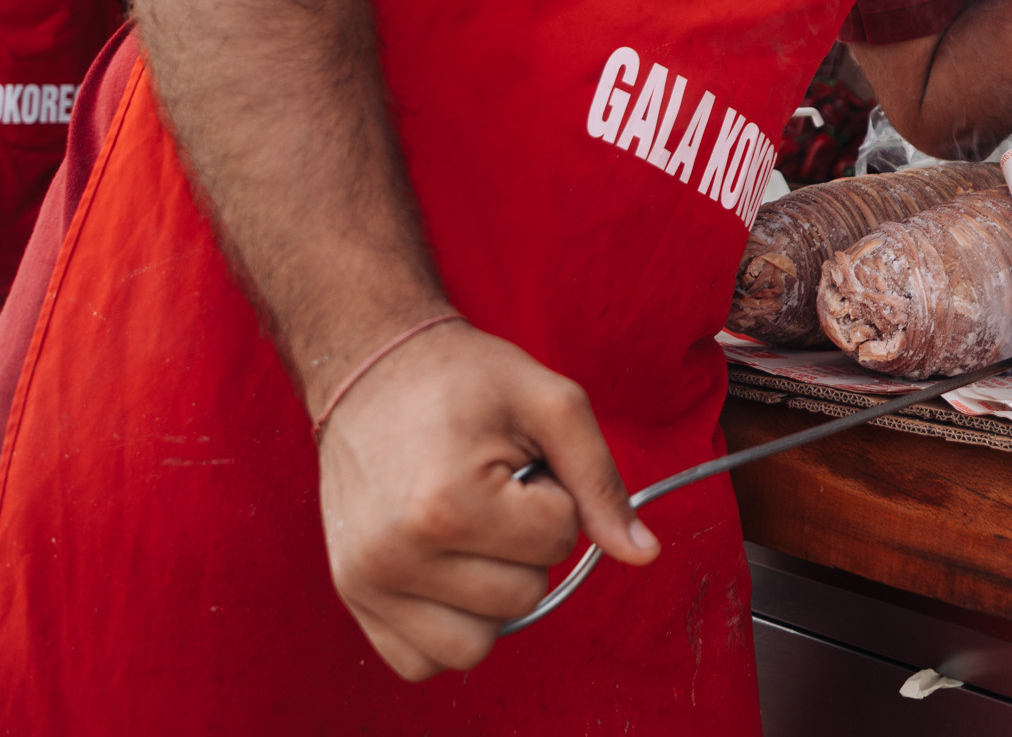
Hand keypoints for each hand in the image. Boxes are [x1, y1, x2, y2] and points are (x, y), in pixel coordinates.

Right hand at [315, 319, 658, 679]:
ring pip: (474, 647)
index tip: (517, 462)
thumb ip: (601, 482)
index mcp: (445, 506)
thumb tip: (644, 552)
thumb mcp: (552, 406)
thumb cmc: (466, 379)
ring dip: (491, 596)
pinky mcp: (351, 598)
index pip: (558, 540)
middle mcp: (394, 557)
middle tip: (492, 491)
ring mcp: (364, 584)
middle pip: (523, 599)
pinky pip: (420, 661)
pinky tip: (448, 571)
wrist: (373, 366)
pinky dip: (448, 628)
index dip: (554, 497)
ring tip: (471, 532)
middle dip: (526, 546)